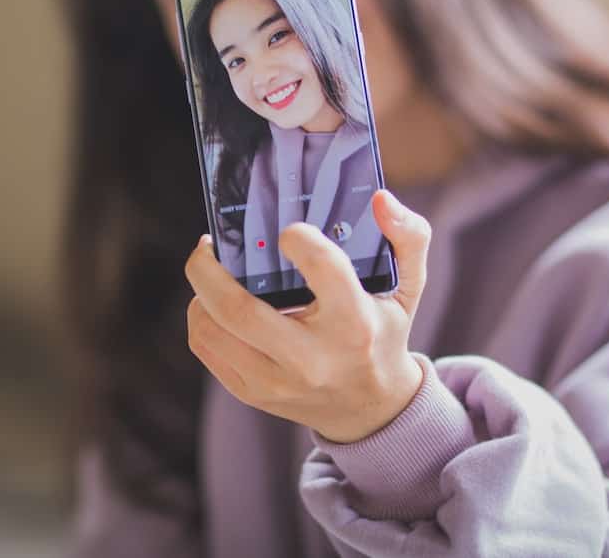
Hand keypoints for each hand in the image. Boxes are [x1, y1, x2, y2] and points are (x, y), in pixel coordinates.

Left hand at [184, 189, 432, 442]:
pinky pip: (206, 348)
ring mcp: (277, 382)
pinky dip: (202, 317)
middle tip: (210, 243)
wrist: (370, 408)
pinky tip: (215, 301)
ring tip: (212, 270)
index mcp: (355, 326)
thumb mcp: (408, 288)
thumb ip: (408, 237)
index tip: (288, 230)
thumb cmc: (383, 334)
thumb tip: (379, 199)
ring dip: (201, 291)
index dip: (299, 239)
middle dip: (207, 267)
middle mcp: (312, 359)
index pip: (322, 270)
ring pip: (211, 329)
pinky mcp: (252, 393)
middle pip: (237, 307)